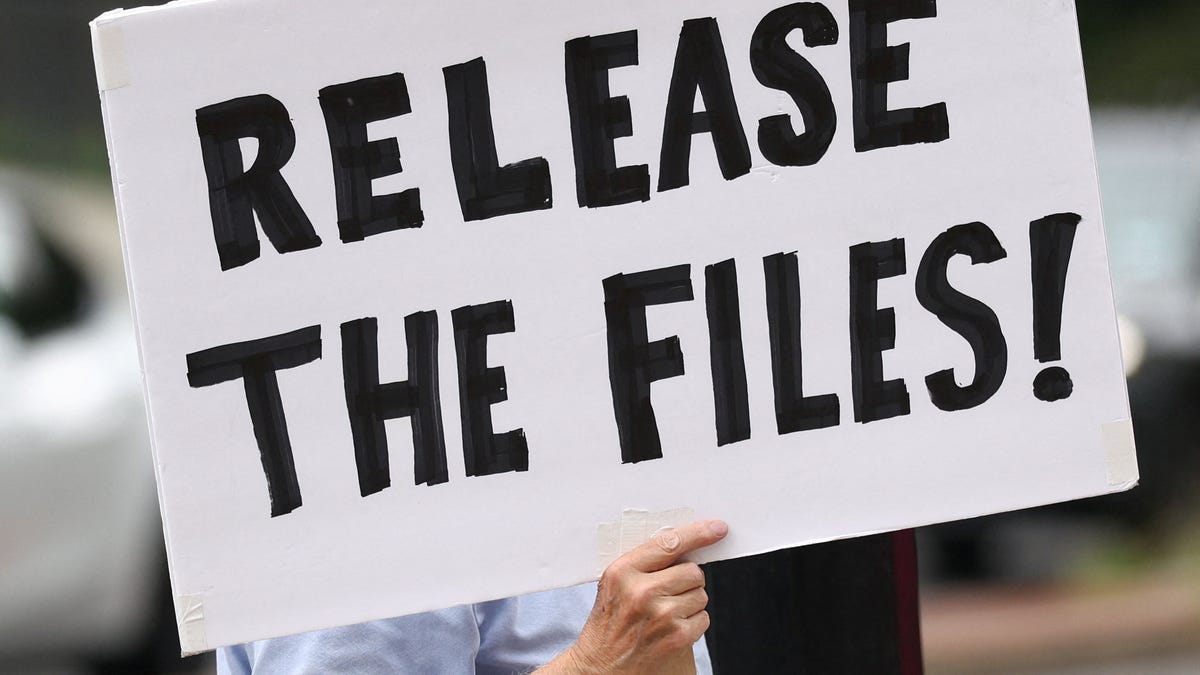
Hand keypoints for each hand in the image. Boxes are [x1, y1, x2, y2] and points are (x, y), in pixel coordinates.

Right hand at [540, 519, 728, 674]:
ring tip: (665, 614)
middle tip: (670, 593)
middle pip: (692, 571)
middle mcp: (641, 592)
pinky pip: (703, 618)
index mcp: (623, 572)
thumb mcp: (614, 586)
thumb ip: (643, 565)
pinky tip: (671, 630)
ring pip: (701, 595)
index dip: (697, 533)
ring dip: (690, 603)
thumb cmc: (608, 625)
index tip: (717, 528)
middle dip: (688, 580)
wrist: (600, 669)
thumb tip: (683, 546)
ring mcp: (661, 615)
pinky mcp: (677, 637)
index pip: (668, 543)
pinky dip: (693, 623)